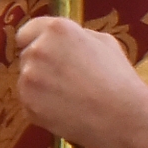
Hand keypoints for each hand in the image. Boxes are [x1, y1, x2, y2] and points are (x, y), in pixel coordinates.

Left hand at [15, 17, 147, 147]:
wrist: (121, 117)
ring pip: (27, 79)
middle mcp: (37, 51)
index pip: (27, 31)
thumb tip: (64, 40)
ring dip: (41, 85)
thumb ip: (77, 36)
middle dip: (42, 64)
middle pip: (28, 55)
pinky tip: (65, 109)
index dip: (36, 41)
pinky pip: (30, 102)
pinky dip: (42, 105)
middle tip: (67, 77)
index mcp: (56, 30)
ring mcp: (28, 79)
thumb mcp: (105, 43)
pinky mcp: (27, 104)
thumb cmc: (118, 78)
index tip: (46, 50)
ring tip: (70, 95)